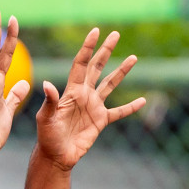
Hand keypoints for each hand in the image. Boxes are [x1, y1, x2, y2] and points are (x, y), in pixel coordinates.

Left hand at [32, 28, 144, 170]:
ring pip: (111, 84)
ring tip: (134, 58)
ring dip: (122, 72)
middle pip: (97, 67)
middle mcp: (84, 95)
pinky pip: (119, 112)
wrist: (55, 156)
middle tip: (115, 34)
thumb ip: (50, 102)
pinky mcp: (101, 121)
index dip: (88, 48)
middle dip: (105, 51)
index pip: (80, 64)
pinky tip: (142, 100)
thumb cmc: (47, 137)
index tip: (96, 31)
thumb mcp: (46, 119)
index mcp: (71, 91)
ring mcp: (94, 107)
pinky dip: (130, 107)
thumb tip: (47, 83)